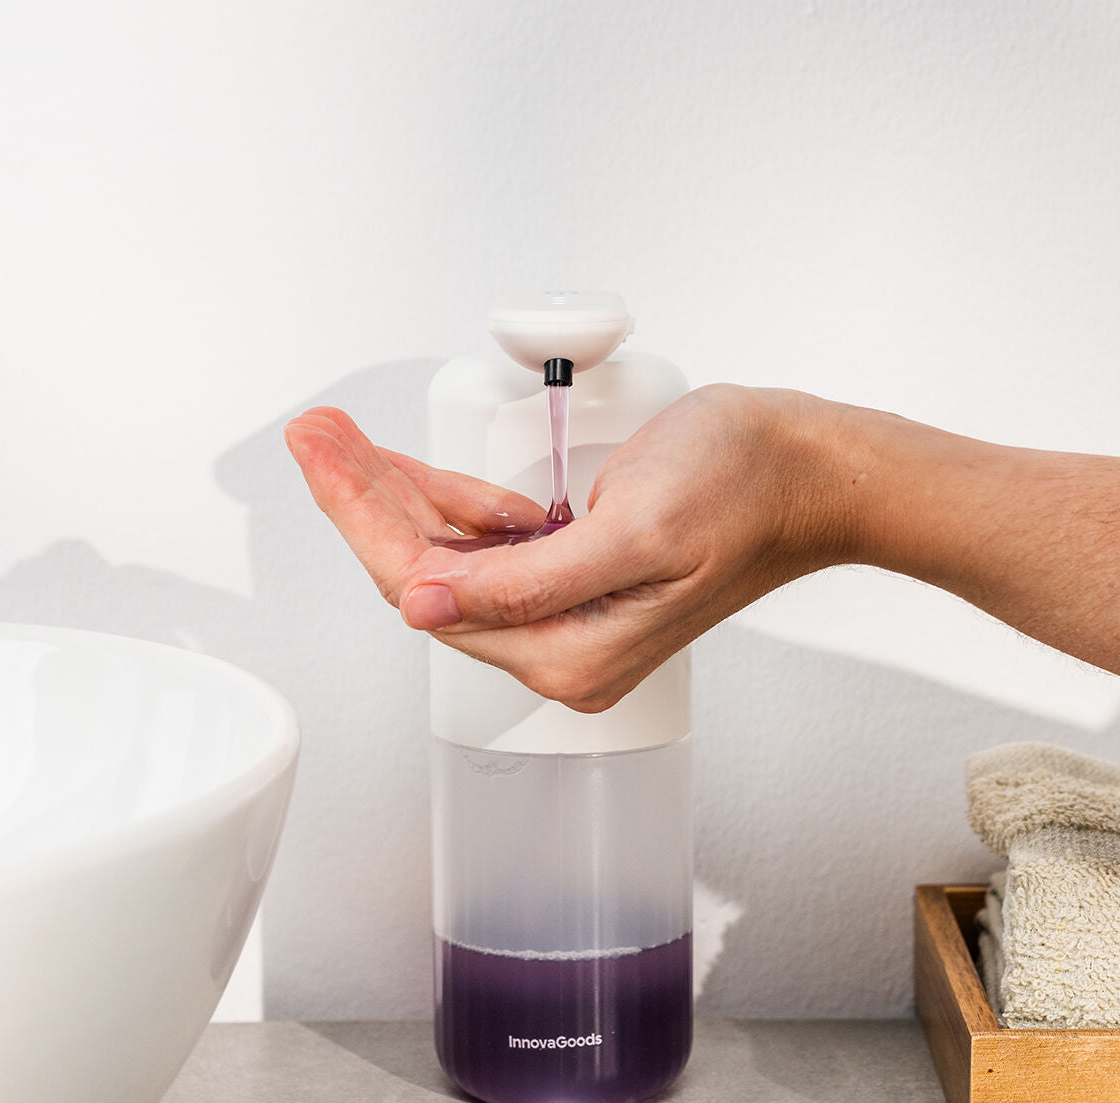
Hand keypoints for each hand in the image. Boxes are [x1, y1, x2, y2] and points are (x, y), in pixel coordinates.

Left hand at [284, 386, 852, 710]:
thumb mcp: (633, 532)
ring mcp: (564, 616)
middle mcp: (559, 645)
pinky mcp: (573, 582)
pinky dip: (450, 505)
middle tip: (315, 435)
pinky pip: (486, 547)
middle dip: (365, 499)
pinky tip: (416, 475)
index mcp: (567, 650)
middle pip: (427, 576)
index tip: (319, 454)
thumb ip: (526, 583)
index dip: (363, 515)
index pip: (429, 588)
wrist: (803, 472)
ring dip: (397, 498)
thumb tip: (429, 608)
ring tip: (342, 442)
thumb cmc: (743, 491)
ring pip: (448, 559)